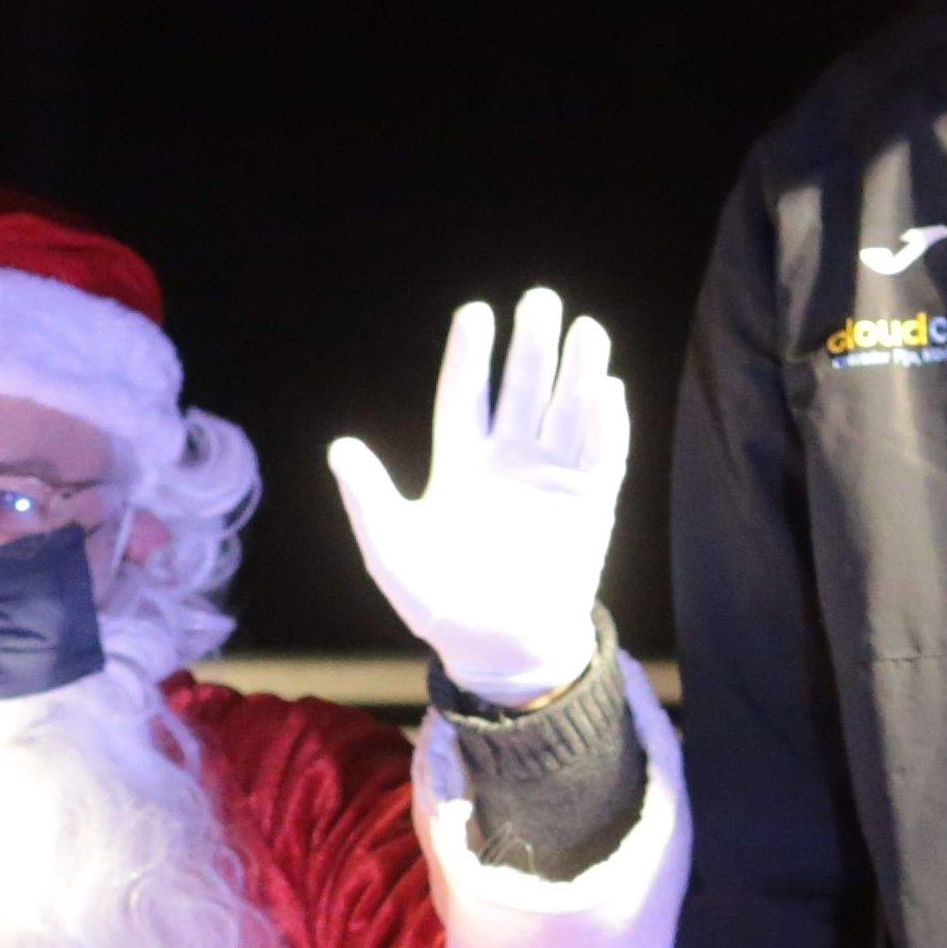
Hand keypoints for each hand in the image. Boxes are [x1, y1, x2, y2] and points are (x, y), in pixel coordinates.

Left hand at [321, 287, 630, 706]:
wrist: (496, 649)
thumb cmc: (438, 602)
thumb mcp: (391, 549)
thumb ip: (369, 498)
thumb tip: (339, 447)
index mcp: (460, 465)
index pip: (466, 396)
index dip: (471, 356)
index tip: (477, 311)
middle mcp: (510, 462)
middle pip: (523, 390)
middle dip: (532, 346)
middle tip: (541, 298)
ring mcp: (553, 480)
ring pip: (567, 411)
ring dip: (578, 371)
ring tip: (584, 328)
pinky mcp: (591, 505)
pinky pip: (603, 455)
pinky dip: (607, 424)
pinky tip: (608, 389)